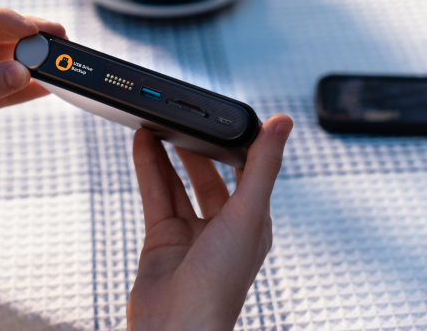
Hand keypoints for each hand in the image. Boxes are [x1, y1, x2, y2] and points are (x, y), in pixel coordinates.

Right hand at [127, 114, 292, 330]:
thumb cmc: (220, 284)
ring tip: (157, 123)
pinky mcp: (162, 238)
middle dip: (198, 148)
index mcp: (252, 224)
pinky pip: (156, 195)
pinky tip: (143, 144)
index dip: (238, 145)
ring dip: (168, 154)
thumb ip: (263, 166)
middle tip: (185, 117)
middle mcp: (222, 228)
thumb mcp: (247, 214)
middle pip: (210, 177)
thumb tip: (283, 122)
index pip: (248, 173)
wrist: (175, 327)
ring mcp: (190, 234)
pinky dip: (149, 168)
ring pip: (178, 184)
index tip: (226, 117)